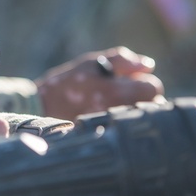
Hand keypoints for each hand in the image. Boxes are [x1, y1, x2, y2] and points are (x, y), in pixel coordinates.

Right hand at [35, 46, 163, 119]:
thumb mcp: (90, 63)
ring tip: (116, 105)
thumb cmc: (66, 83)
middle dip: (143, 96)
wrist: (42, 109)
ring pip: (143, 118)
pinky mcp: (109, 137)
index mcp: (117, 91)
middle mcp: (119, 111)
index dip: (143, 81)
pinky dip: (126, 122)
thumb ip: (121, 59)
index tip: (130, 81)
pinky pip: (130, 128)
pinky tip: (111, 117)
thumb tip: (148, 65)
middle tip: (124, 93)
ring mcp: (115, 127)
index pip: (153, 87)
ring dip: (136, 109)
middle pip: (153, 105)